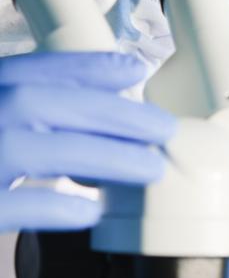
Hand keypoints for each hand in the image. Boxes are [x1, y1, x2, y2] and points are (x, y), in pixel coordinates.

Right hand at [0, 51, 175, 231]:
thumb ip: (19, 102)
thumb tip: (85, 100)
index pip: (30, 68)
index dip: (84, 66)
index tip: (131, 69)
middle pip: (44, 102)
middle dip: (113, 113)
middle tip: (164, 128)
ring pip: (37, 149)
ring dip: (103, 156)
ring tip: (150, 166)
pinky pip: (5, 204)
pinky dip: (50, 205)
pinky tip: (89, 210)